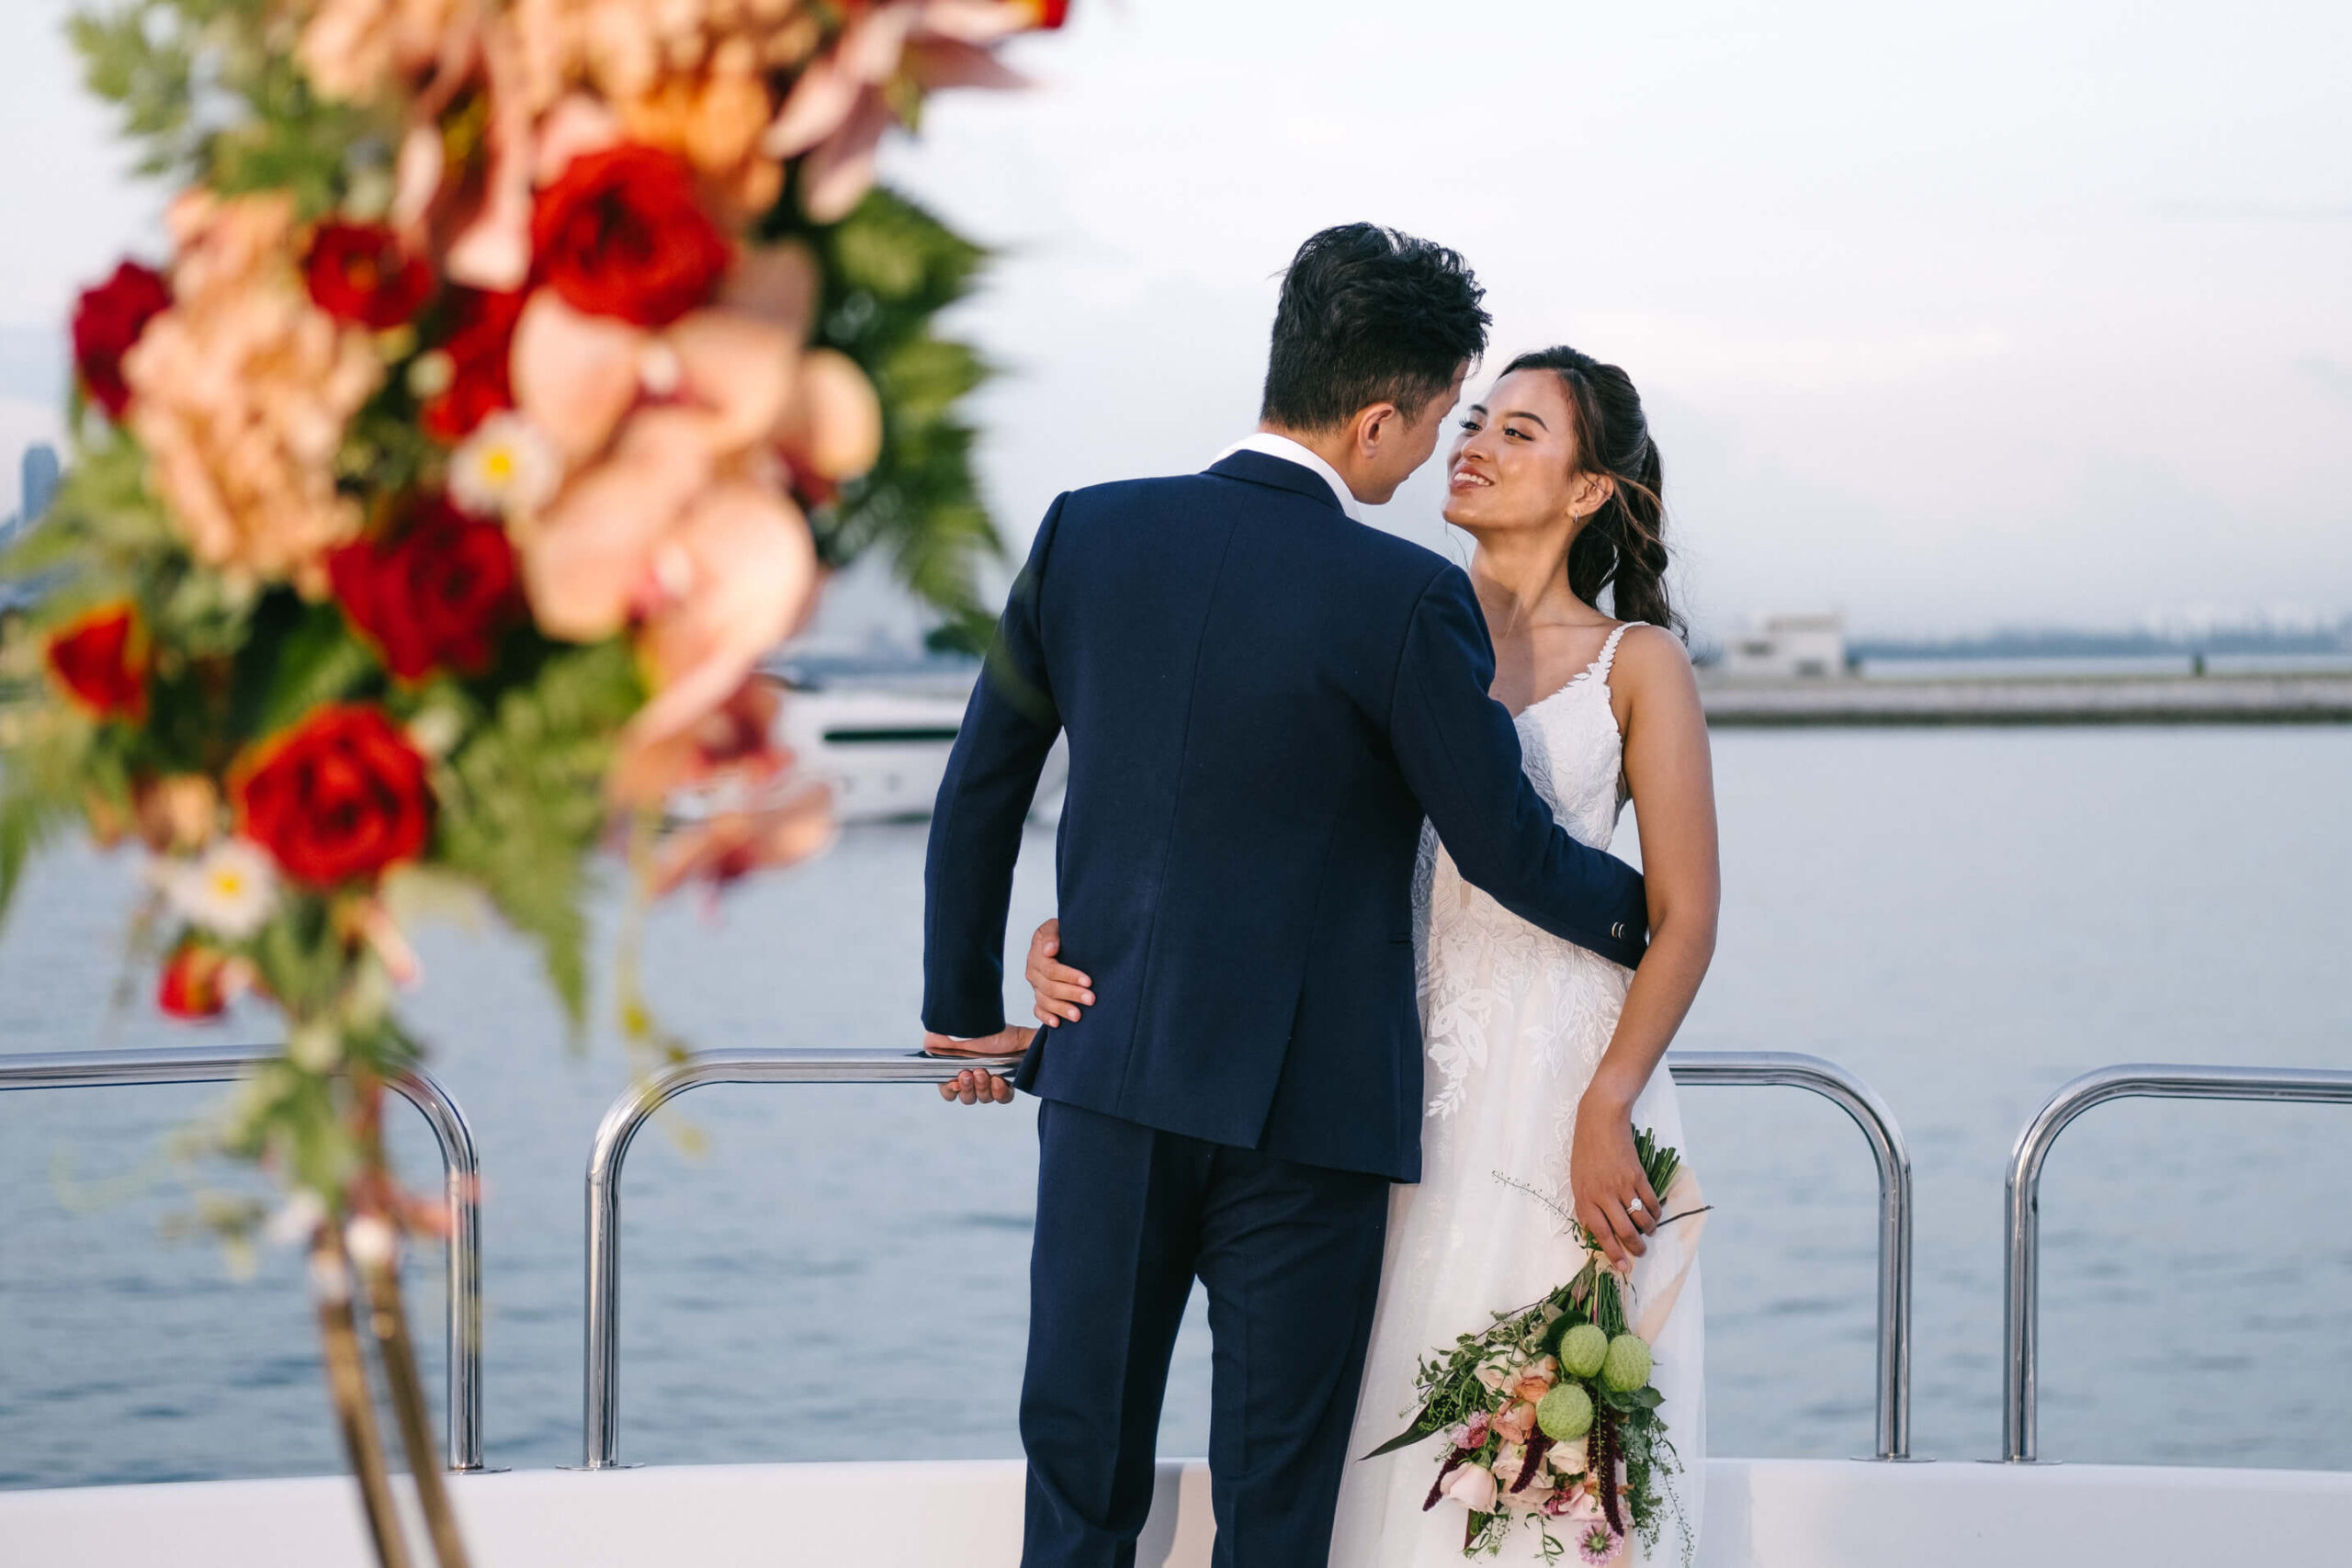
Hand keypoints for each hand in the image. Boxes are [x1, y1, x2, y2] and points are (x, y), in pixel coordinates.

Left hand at [926, 1024, 1032, 1105]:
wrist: (963, 1018)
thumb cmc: (991, 1028)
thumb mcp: (1019, 1038)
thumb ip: (1037, 1046)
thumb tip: (1058, 1048)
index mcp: (1000, 1072)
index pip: (1004, 1095)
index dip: (1001, 1094)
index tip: (999, 1082)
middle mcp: (983, 1076)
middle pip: (986, 1098)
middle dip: (985, 1089)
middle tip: (982, 1072)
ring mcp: (964, 1076)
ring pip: (968, 1099)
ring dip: (970, 1089)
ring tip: (968, 1073)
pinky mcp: (944, 1073)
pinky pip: (948, 1094)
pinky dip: (952, 1091)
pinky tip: (956, 1080)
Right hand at [1024, 918, 1094, 1027]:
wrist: (1062, 939)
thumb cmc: (1063, 932)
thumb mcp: (1056, 926)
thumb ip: (1052, 935)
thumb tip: (1050, 949)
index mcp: (1037, 954)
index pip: (1052, 970)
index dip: (1070, 976)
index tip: (1088, 981)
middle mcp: (1034, 972)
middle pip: (1050, 987)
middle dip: (1071, 994)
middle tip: (1091, 999)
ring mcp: (1035, 986)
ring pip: (1045, 1001)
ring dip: (1061, 1009)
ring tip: (1078, 1016)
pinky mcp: (1039, 997)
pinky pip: (1038, 1010)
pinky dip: (1046, 1017)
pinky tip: (1057, 1023)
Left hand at [1569, 1091, 1659, 1265]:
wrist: (1600, 1120)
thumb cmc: (1585, 1151)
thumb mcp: (1577, 1180)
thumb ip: (1585, 1206)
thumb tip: (1592, 1231)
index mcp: (1586, 1197)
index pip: (1601, 1233)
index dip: (1613, 1253)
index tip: (1623, 1267)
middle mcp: (1604, 1194)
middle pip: (1624, 1230)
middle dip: (1635, 1247)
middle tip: (1641, 1253)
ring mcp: (1622, 1184)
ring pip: (1641, 1218)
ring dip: (1648, 1231)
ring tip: (1649, 1233)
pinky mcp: (1638, 1174)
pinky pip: (1651, 1201)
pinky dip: (1655, 1212)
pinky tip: (1654, 1215)